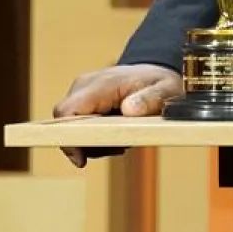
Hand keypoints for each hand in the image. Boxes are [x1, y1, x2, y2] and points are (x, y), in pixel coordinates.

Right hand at [51, 63, 182, 166]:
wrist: (157, 72)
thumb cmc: (161, 82)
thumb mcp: (167, 90)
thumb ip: (151, 99)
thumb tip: (130, 109)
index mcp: (103, 83)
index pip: (67, 111)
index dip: (69, 138)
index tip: (82, 159)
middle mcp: (86, 85)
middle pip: (66, 124)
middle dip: (88, 143)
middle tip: (119, 148)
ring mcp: (83, 91)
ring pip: (72, 127)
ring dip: (94, 141)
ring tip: (123, 139)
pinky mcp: (85, 100)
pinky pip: (79, 125)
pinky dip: (95, 136)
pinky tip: (117, 134)